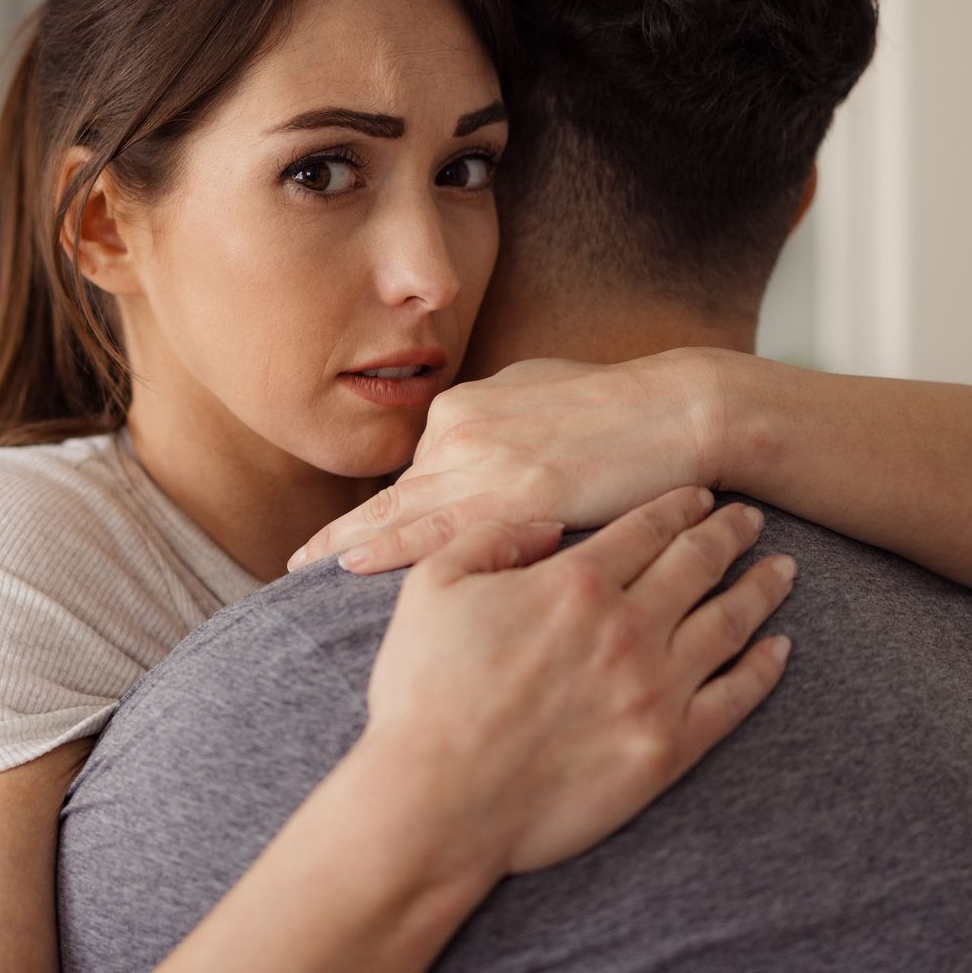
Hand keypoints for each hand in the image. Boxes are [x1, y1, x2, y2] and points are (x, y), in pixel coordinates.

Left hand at [291, 350, 751, 573]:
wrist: (681, 412)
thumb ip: (501, 424)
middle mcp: (460, 429)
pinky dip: (390, 548)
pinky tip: (351, 565)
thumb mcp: (543, 400)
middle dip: (340, 531)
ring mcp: (482, 460)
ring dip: (347, 543)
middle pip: (391, 494)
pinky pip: (438, 529)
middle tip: (290, 563)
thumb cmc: (622, 411)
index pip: (413, 475)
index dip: (377, 512)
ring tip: (303, 572)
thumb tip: (477, 448)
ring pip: (400, 511)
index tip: (341, 537)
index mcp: (465, 407)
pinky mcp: (514, 493)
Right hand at [357, 486, 794, 876]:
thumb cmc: (422, 694)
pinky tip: (779, 650)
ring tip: (783, 570)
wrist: (435, 802)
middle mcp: (626, 628)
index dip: (679, 506)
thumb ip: (492, 539)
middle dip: (730, 534)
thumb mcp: (433, 588)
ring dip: (760, 589)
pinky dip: (764, 669)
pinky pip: (735, 700)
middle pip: (698, 564)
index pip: (645, 528)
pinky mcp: (667, 750)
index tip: (701, 495)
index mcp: (573, 583)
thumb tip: (549, 524)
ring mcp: (654, 690)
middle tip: (752, 520)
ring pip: (729, 623)